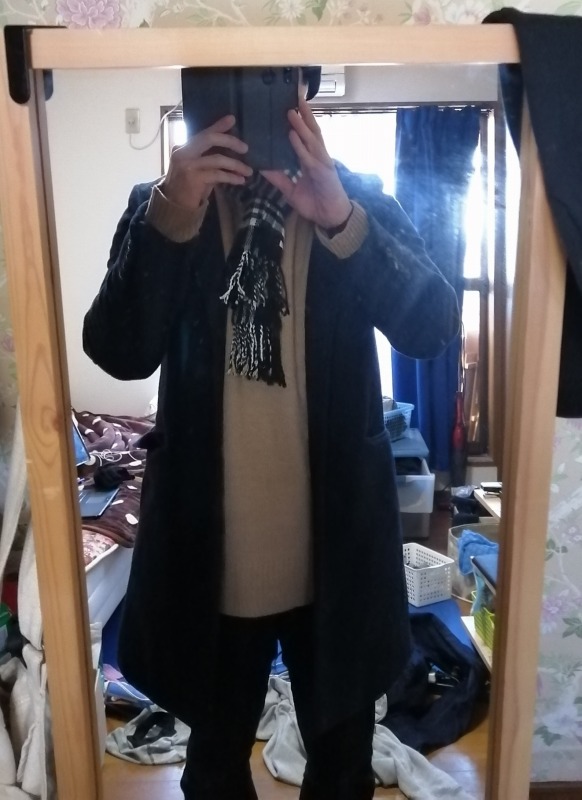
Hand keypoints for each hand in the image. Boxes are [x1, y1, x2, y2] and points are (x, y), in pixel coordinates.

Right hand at [160, 115, 252, 210]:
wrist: (174, 207)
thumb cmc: (187, 188)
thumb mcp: (196, 168)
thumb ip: (208, 158)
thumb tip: (230, 151)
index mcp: (183, 147)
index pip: (204, 133)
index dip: (218, 126)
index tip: (232, 119)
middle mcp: (183, 152)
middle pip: (210, 139)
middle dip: (230, 141)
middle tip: (245, 148)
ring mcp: (188, 165)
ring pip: (217, 159)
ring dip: (236, 165)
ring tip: (248, 171)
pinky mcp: (194, 178)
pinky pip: (218, 174)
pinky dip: (231, 177)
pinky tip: (240, 180)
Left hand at [262, 98, 351, 230]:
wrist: (330, 218)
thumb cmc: (314, 203)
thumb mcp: (290, 190)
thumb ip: (278, 178)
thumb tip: (262, 168)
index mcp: (311, 159)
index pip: (306, 136)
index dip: (300, 122)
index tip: (291, 107)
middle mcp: (318, 157)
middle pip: (312, 131)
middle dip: (304, 115)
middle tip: (294, 96)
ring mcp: (322, 163)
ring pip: (311, 139)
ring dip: (301, 124)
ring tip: (291, 111)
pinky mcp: (322, 172)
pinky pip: (309, 156)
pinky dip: (301, 145)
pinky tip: (293, 135)